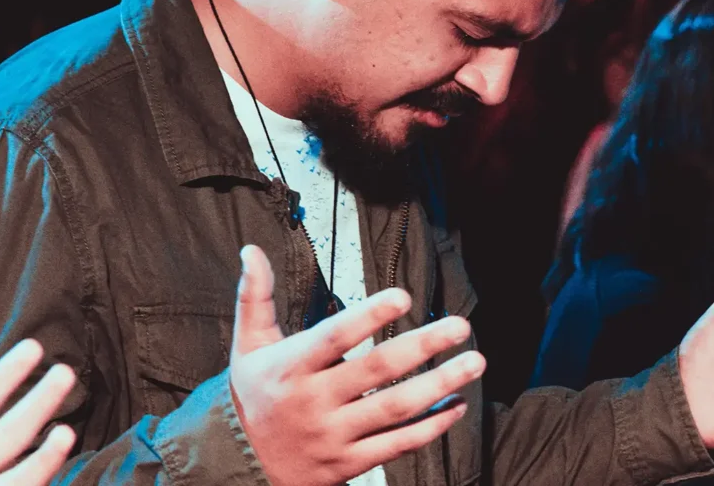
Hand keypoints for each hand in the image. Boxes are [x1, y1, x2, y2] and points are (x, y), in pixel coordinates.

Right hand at [229, 245, 481, 485]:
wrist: (239, 465)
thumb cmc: (252, 395)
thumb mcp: (247, 345)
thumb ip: (255, 297)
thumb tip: (252, 250)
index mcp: (291, 366)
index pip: (334, 337)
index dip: (369, 316)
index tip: (404, 296)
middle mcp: (314, 401)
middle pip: (376, 370)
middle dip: (423, 346)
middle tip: (460, 325)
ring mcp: (333, 436)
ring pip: (395, 409)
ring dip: (440, 385)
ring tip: (474, 362)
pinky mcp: (348, 464)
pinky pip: (397, 445)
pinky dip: (431, 427)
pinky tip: (456, 405)